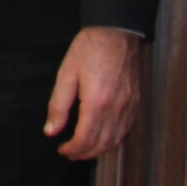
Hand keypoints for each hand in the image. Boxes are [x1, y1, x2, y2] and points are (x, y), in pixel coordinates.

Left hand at [45, 26, 143, 159]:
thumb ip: (58, 105)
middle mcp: (116, 107)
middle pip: (102, 144)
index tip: (62, 150)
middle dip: (85, 153)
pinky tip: (102, 137)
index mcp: (97, 101)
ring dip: (99, 149)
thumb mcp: (66, 74)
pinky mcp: (135, 102)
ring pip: (116, 140)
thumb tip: (51, 130)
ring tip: (84, 149)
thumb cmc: (90, 49)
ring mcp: (129, 106)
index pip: (85, 138)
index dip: (73, 149)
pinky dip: (113, 139)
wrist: (117, 32)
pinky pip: (126, 129)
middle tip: (71, 153)